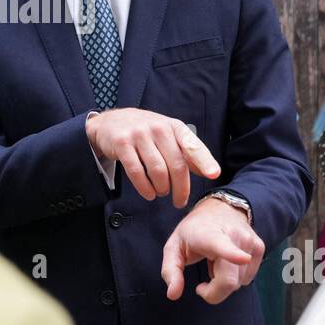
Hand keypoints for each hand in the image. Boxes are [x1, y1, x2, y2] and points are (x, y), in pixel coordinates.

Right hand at [86, 108, 219, 206]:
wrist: (110, 122)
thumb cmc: (146, 132)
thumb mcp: (168, 135)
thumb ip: (187, 152)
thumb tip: (208, 171)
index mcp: (174, 126)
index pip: (192, 145)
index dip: (204, 160)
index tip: (214, 174)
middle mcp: (158, 128)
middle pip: (176, 165)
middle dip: (181, 188)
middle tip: (180, 201)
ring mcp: (139, 134)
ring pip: (158, 171)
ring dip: (162, 188)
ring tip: (161, 193)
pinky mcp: (122, 143)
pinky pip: (136, 172)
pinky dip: (145, 188)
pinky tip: (149, 193)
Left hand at [161, 197, 264, 304]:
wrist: (219, 208)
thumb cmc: (194, 231)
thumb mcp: (173, 247)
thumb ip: (170, 271)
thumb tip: (173, 295)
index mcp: (210, 235)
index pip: (223, 246)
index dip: (233, 254)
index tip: (243, 258)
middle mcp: (234, 236)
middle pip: (229, 281)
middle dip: (213, 292)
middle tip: (201, 287)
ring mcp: (250, 242)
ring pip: (237, 284)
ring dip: (223, 282)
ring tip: (215, 263)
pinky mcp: (260, 248)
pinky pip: (246, 280)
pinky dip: (234, 277)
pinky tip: (227, 262)